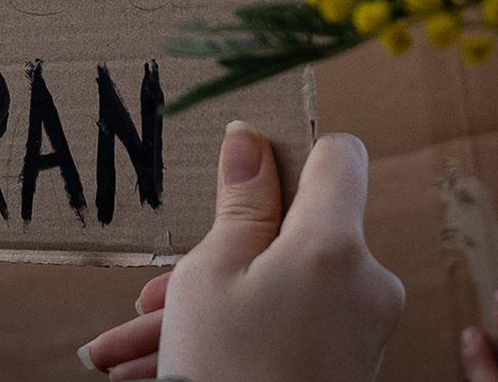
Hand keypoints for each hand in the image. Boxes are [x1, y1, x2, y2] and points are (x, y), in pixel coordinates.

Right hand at [79, 121, 403, 381]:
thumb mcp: (210, 272)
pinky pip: (287, 328)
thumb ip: (240, 200)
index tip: (245, 173)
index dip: (292, 153)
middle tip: (152, 294)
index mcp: (334, 246)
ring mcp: (363, 330)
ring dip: (209, 308)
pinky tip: (158, 364)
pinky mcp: (349, 364)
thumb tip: (251, 138)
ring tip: (131, 347)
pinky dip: (234, 337)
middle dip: (219, 255)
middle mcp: (366, 284)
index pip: (340, 157)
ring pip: (277, 289)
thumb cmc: (222, 370)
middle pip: (293, 235)